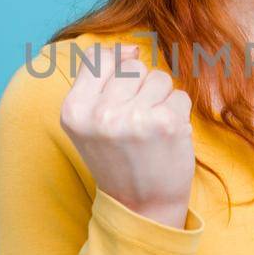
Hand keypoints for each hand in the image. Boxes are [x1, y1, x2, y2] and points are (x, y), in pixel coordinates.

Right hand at [60, 42, 195, 227]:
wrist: (141, 207)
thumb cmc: (118, 159)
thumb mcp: (90, 123)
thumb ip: (100, 83)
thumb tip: (130, 47)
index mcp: (74, 111)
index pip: (98, 59)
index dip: (118, 65)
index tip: (125, 91)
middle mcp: (100, 114)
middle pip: (133, 67)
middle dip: (141, 89)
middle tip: (137, 123)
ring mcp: (133, 118)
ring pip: (158, 78)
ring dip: (161, 100)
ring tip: (151, 130)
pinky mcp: (166, 123)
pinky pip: (179, 96)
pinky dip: (178, 114)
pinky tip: (167, 138)